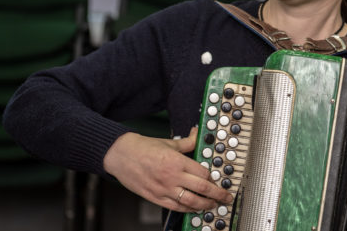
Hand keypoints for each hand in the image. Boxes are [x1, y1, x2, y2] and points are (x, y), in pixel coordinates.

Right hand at [103, 128, 232, 211]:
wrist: (120, 155)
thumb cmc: (142, 148)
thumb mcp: (169, 142)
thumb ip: (187, 142)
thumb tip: (198, 136)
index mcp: (177, 161)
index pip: (203, 173)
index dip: (214, 178)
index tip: (220, 180)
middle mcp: (172, 177)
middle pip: (202, 189)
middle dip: (217, 195)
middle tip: (225, 197)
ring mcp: (163, 189)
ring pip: (190, 202)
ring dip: (205, 205)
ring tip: (213, 205)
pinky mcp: (155, 198)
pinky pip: (176, 207)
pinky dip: (187, 210)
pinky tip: (194, 209)